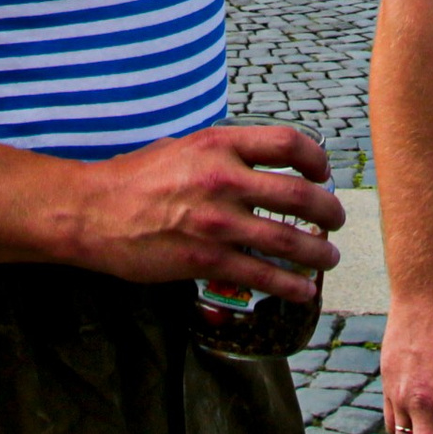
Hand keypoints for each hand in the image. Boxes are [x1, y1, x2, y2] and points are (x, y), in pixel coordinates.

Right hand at [56, 124, 340, 302]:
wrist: (96, 212)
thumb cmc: (139, 176)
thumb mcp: (185, 146)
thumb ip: (225, 152)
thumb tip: (262, 160)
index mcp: (219, 143)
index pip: (287, 143)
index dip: (316, 158)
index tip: (323, 172)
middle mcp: (223, 179)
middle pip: (298, 195)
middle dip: (328, 210)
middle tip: (336, 220)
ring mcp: (216, 222)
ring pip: (286, 241)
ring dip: (317, 253)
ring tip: (329, 258)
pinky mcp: (205, 260)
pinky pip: (260, 275)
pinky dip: (289, 285)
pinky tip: (303, 290)